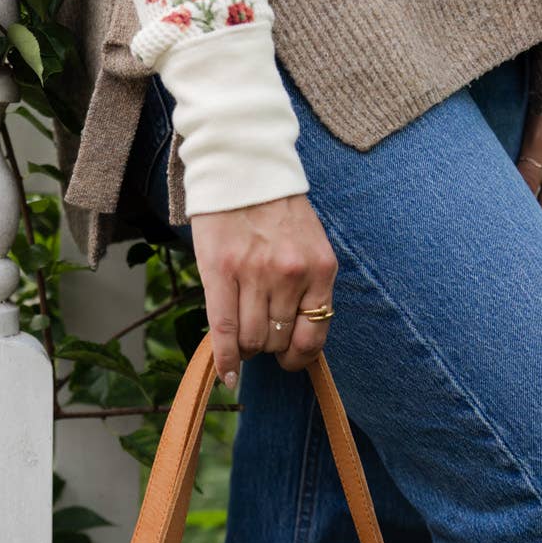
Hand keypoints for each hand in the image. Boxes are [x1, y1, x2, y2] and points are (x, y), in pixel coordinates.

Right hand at [189, 193, 337, 388]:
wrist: (242, 168)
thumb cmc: (276, 210)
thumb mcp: (309, 244)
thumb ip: (308, 285)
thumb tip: (296, 338)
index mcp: (320, 269)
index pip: (315, 335)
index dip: (300, 357)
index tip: (290, 361)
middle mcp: (291, 274)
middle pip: (279, 340)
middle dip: (269, 346)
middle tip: (259, 333)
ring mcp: (256, 273)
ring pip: (253, 339)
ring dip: (247, 347)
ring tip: (241, 333)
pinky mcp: (221, 271)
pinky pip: (224, 330)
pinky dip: (225, 359)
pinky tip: (227, 374)